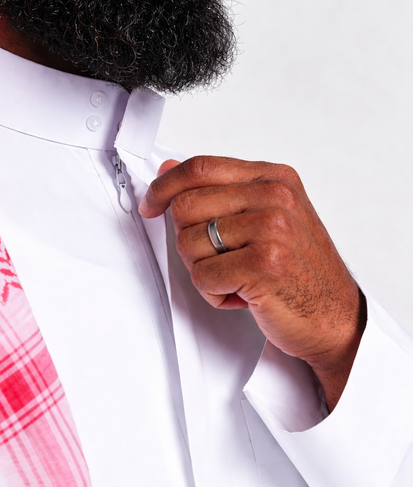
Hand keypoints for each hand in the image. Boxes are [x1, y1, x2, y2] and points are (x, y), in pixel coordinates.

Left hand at [139, 156, 365, 409]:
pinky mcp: (264, 265)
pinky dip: (215, 294)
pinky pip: (203, 276)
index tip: (150, 205)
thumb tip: (167, 170)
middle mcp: (276, 197)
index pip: (200, 167)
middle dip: (189, 241)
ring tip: (238, 279)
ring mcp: (272, 229)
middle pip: (186, 206)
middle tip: (218, 260)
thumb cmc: (301, 272)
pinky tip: (244, 296)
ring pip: (189, 244)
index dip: (164, 187)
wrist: (336, 318)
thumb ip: (220, 193)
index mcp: (275, 179)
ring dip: (204, 272)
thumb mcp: (265, 219)